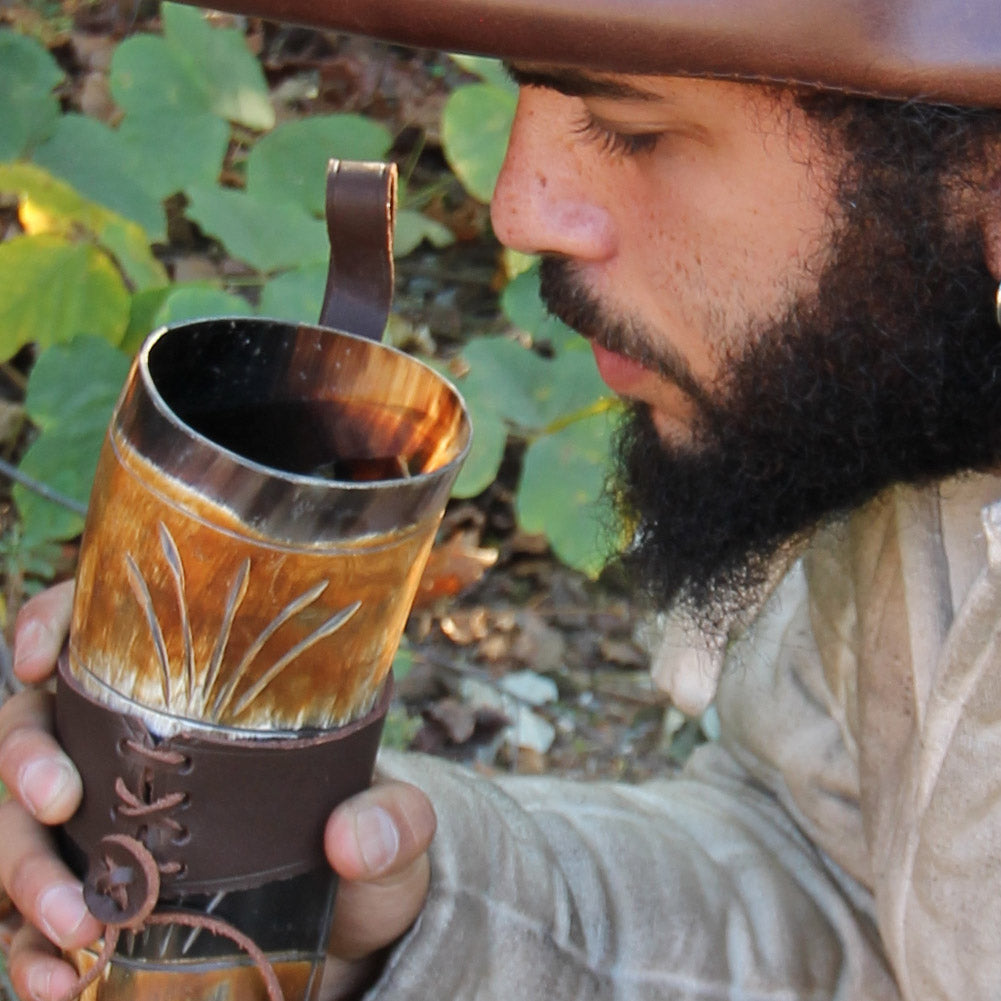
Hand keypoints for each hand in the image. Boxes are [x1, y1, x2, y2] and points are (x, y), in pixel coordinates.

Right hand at [0, 582, 434, 999]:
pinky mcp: (100, 896)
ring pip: (18, 823)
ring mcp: (109, 825)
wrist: (350, 932)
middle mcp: (136, 751)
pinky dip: (28, 949)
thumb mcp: (392, 823)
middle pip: (36, 728)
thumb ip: (394, 822)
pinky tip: (58, 977)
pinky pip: (29, 917)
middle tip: (59, 802)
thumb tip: (352, 840)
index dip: (51, 625)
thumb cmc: (366, 848)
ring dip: (22, 868)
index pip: (103, 634)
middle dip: (26, 760)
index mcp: (199, 698)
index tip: (39, 660)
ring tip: (76, 920)